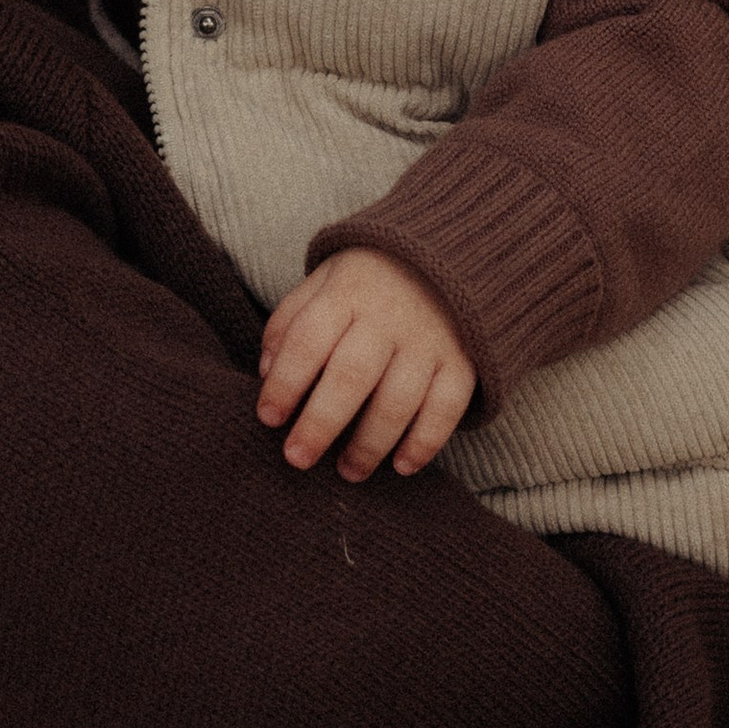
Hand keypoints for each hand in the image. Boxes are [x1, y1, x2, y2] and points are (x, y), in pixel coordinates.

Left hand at [256, 250, 476, 480]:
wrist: (448, 255)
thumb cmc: (368, 281)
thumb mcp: (323, 281)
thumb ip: (290, 321)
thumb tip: (265, 372)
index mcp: (346, 292)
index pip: (308, 340)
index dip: (285, 383)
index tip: (268, 418)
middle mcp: (389, 315)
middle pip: (351, 376)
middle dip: (320, 424)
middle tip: (297, 458)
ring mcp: (429, 339)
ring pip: (398, 400)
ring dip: (370, 444)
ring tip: (348, 471)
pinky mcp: (463, 360)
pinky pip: (446, 407)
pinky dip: (425, 442)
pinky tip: (402, 466)